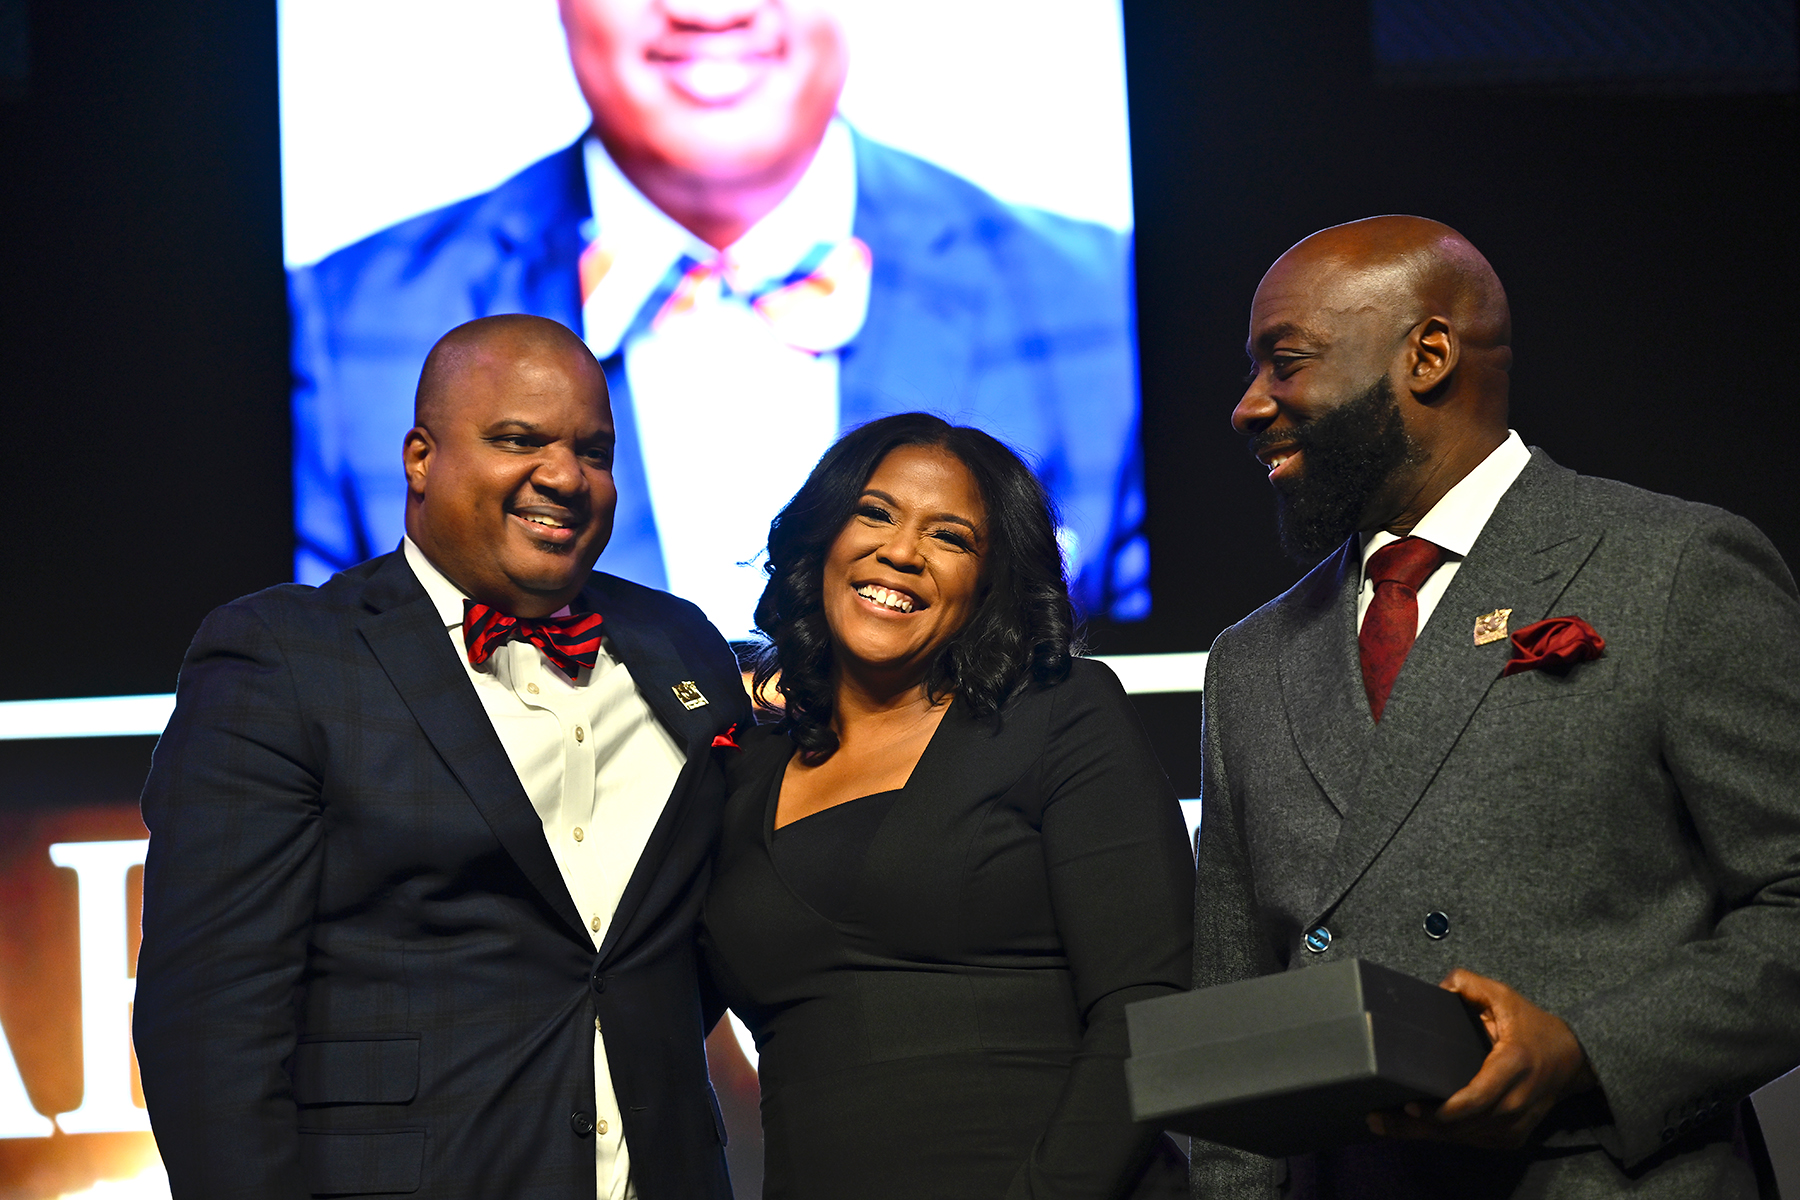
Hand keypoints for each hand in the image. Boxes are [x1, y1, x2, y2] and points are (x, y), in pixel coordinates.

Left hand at [1367, 968, 1596, 1149]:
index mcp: (1513, 1065)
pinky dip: (1443, 1136)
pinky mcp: (1512, 1136)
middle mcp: (1515, 1101)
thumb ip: (1471, 985)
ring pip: (1464, 1138)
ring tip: (1384, 1125)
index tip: (1412, 1105)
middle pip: (1463, 1125)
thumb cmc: (1534, 1027)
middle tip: (1377, 1119)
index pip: (1478, 1097)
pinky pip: (1472, 1141)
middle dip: (1418, 1127)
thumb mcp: (1505, 997)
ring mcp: (1515, 1124)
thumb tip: (1438, 987)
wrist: (1573, 1061)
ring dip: (1424, 1135)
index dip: (1445, 1109)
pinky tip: (1413, 1130)